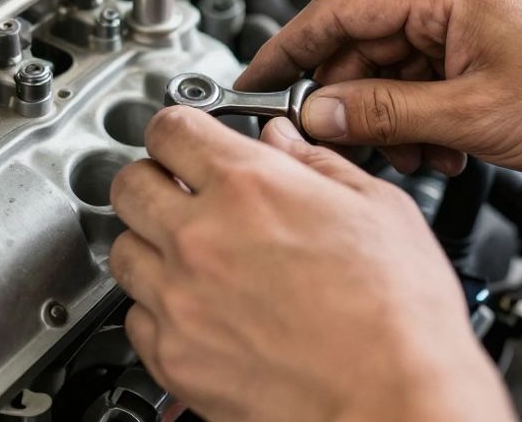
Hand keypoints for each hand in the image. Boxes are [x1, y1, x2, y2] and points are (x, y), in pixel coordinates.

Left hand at [108, 106, 512, 421]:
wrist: (396, 402)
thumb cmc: (399, 316)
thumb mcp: (377, 208)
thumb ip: (316, 164)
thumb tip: (282, 142)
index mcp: (248, 187)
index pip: (169, 128)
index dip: (178, 127)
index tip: (187, 139)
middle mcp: (200, 239)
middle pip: (130, 184)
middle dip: (153, 179)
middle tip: (180, 191)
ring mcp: (179, 301)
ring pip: (122, 249)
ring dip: (148, 242)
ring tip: (187, 252)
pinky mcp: (174, 358)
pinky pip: (134, 317)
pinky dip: (155, 307)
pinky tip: (194, 306)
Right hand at [237, 0, 521, 176]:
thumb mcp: (472, 118)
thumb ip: (382, 114)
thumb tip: (317, 112)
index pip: (335, 9)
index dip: (285, 50)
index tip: (253, 83)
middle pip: (363, 38)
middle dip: (350, 97)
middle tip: (341, 142)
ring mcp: (474, 6)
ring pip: (395, 59)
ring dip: (391, 111)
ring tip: (418, 152)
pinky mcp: (490, 31)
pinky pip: (429, 67)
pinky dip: (423, 108)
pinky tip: (442, 143)